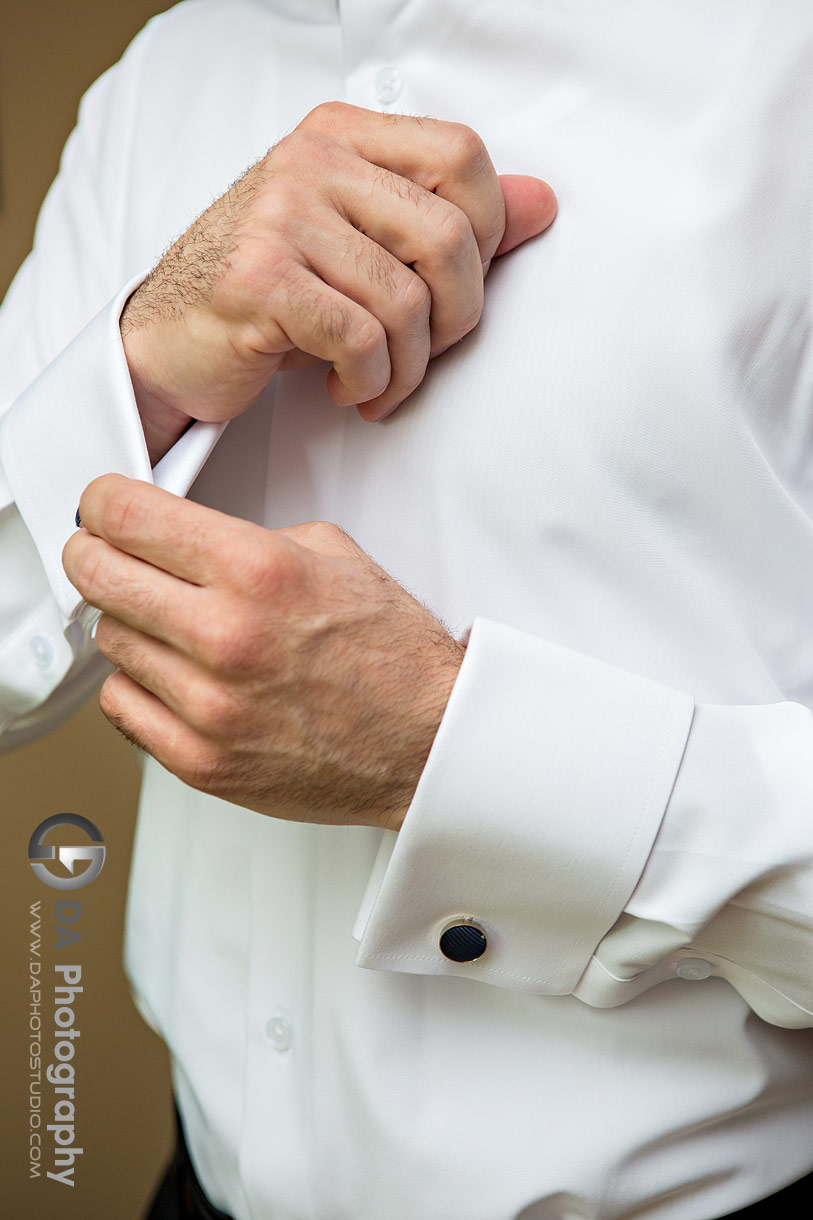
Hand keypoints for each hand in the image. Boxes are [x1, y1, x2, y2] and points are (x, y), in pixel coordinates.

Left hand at [62, 475, 464, 830]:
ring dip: (127, 623)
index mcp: (258, 571)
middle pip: (95, 573)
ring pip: (107, 640)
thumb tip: (180, 536)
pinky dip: (136, 683)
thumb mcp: (333, 555)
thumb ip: (247, 537)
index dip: (102, 503)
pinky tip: (170, 674)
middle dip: (94, 553)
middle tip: (107, 553)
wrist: (427, 742)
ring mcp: (208, 704)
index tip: (102, 507)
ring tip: (168, 624)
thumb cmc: (392, 657)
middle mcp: (226, 635)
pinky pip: (120, 706)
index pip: (126, 517)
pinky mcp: (201, 760)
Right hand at [122, 102, 556, 460]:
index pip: (462, 156)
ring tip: (381, 383)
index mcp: (342, 136)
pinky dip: (368, 381)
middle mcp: (311, 161)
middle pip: (448, 236)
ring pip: (406, 301)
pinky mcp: (259, 280)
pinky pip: (360, 338)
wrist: (169, 341)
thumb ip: (447, 217)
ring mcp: (280, 215)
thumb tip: (542, 203)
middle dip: (456, 320)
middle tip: (425, 353)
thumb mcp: (361, 243)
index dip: (488, 233)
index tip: (456, 287)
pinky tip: (346, 388)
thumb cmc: (268, 292)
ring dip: (407, 368)